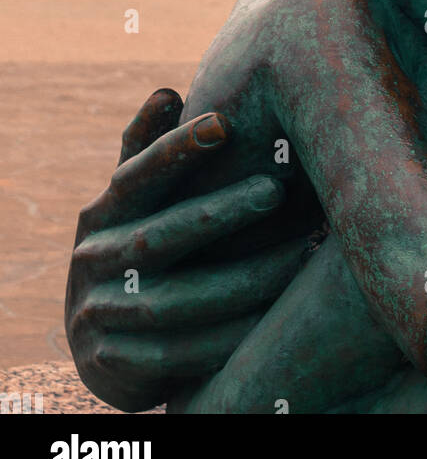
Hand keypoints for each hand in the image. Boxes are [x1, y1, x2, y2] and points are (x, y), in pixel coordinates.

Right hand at [65, 89, 305, 412]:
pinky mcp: (116, 366)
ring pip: (176, 301)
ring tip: (301, 252)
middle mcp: (93, 262)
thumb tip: (167, 92)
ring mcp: (99, 317)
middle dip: (220, 212)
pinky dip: (231, 336)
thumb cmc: (138, 249)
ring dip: (243, 278)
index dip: (175, 150)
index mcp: (101, 214)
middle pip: (158, 236)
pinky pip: (181, 355)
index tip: (224, 122)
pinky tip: (280, 315)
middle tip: (276, 187)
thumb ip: (147, 151)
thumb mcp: (135, 203)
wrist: (103, 347)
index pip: (134, 175)